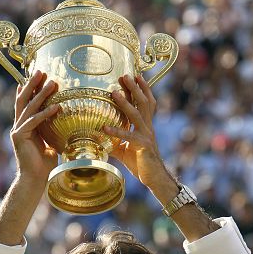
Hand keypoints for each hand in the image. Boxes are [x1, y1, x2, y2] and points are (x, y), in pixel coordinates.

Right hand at [10, 70, 59, 184]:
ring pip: (28, 107)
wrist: (35, 180)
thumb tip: (65, 122)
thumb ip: (51, 131)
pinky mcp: (19, 137)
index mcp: (25, 127)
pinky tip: (56, 106)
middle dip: (32, 84)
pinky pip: (34, 121)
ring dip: (41, 94)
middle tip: (42, 71)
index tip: (36, 76)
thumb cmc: (45, 165)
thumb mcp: (50, 143)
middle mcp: (19, 126)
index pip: (26, 103)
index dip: (29, 89)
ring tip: (51, 83)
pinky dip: (45, 113)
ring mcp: (17, 131)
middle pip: (23, 100)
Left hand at [104, 75, 168, 190]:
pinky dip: (116, 131)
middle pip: (143, 103)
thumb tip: (97, 138)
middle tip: (125, 75)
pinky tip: (104, 128)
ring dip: (126, 102)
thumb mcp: (125, 150)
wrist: (154, 179)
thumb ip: (114, 142)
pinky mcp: (143, 146)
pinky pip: (128, 136)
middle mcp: (148, 128)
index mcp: (145, 126)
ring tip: (114, 92)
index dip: (142, 89)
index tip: (135, 76)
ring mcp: (147, 136)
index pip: (146, 103)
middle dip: (135, 88)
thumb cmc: (141, 164)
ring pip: (137, 114)